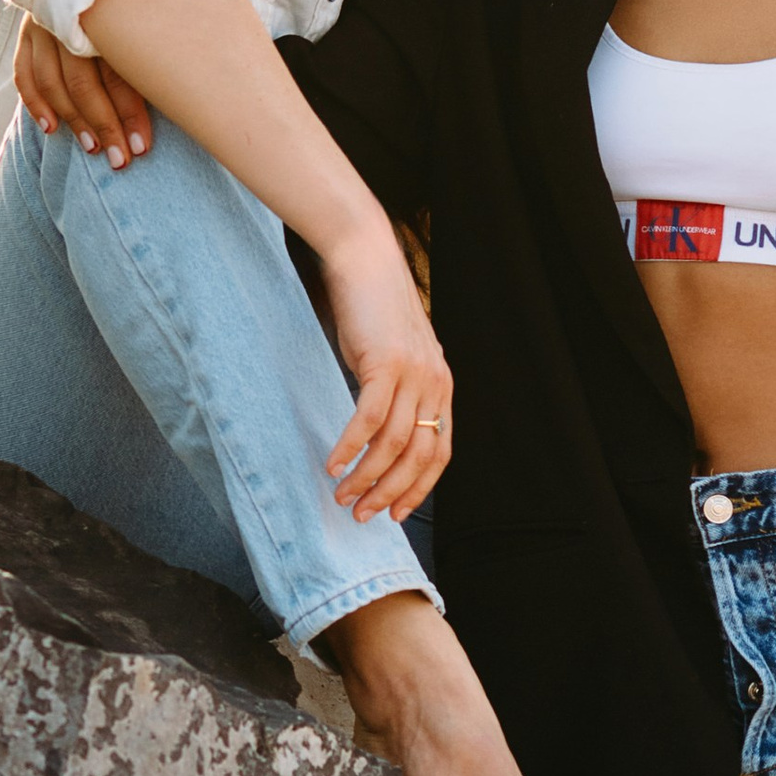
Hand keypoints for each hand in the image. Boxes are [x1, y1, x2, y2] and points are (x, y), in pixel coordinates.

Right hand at [15, 16, 154, 169]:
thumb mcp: (151, 11)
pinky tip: (52, 128)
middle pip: (83, 82)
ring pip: (52, 81)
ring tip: (93, 149)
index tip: (143, 147)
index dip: (130, 113)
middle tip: (121, 160)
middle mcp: (69, 19)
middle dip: (104, 125)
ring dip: (73, 120)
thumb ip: (158, 46)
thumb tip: (186, 96)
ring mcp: (43, 24)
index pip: (117, 72)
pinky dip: (36, 103)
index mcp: (106, 13)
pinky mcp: (28, 31)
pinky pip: (24, 73)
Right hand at [319, 224, 454, 525]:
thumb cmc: (375, 310)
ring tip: (342, 495)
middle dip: (390, 492)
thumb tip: (380, 435)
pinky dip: (351, 446)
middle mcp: (435, 384)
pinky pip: (369, 419)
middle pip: (419, 456)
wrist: (366, 260)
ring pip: (394, 444)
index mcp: (441, 387)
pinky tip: (334, 463)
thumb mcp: (396, 357)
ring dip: (366, 476)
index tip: (394, 513)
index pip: (439, 453)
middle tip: (362, 515)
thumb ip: (398, 393)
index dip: (418, 488)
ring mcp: (413, 374)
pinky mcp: (386, 364)